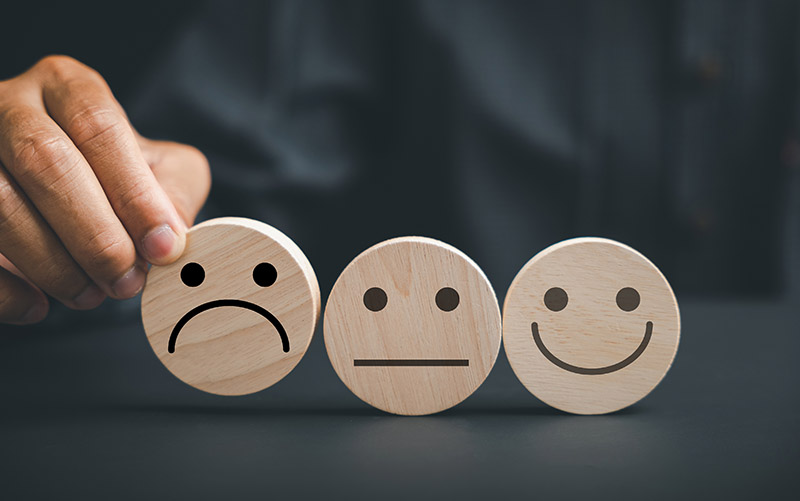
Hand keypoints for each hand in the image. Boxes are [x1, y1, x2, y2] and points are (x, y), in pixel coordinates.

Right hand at [0, 56, 210, 324]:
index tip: (162, 246)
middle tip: (126, 280)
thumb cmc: (114, 174)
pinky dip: (3, 287)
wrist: (59, 189)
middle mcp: (10, 106)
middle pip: (44, 160)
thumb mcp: (161, 168)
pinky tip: (37, 305)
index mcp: (67, 86)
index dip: (134, 192)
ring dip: (51, 263)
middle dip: (93, 234)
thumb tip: (169, 237)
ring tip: (90, 295)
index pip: (99, 126)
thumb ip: (174, 193)